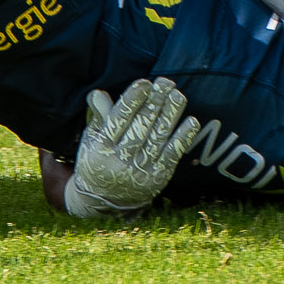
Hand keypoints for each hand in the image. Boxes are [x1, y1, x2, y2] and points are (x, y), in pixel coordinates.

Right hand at [63, 77, 199, 217]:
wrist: (105, 201)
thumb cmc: (98, 159)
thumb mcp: (92, 139)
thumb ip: (100, 116)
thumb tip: (99, 92)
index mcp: (100, 150)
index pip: (118, 121)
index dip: (132, 101)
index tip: (145, 83)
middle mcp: (120, 163)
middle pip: (141, 128)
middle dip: (154, 103)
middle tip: (165, 82)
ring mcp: (140, 173)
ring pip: (158, 139)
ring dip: (170, 115)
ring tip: (178, 95)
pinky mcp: (157, 180)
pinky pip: (172, 156)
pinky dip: (183, 138)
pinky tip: (191, 122)